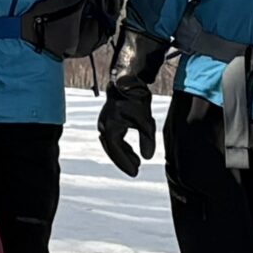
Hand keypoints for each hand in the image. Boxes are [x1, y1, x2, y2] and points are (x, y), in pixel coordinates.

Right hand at [100, 29, 164, 177]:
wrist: (127, 81)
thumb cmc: (136, 98)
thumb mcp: (146, 121)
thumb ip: (147, 140)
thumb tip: (147, 157)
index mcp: (111, 127)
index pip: (116, 150)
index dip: (125, 162)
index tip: (135, 172)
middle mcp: (104, 126)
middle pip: (112, 150)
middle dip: (123, 161)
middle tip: (135, 171)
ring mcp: (105, 123)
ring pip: (112, 145)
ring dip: (123, 154)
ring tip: (136, 162)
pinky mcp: (108, 120)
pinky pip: (113, 138)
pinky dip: (121, 146)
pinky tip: (132, 151)